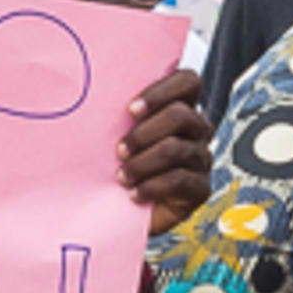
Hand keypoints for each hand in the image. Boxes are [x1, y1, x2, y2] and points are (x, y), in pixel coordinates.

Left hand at [119, 68, 211, 229]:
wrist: (122, 211)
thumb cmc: (117, 165)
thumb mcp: (116, 135)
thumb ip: (117, 113)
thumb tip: (91, 95)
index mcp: (179, 107)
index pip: (188, 82)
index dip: (162, 91)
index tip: (131, 110)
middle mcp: (196, 130)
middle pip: (181, 115)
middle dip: (144, 133)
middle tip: (119, 150)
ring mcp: (201, 159)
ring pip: (178, 149)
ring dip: (143, 163)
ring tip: (122, 176)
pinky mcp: (200, 188)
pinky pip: (180, 180)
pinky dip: (152, 187)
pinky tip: (134, 194)